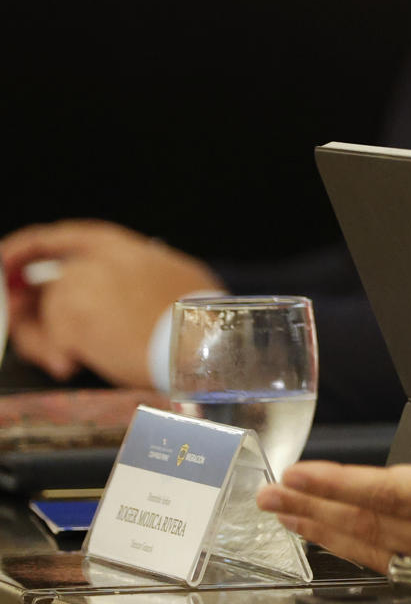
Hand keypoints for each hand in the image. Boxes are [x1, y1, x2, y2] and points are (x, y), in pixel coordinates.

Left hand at [0, 220, 221, 384]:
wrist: (198, 345)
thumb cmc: (196, 318)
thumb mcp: (173, 277)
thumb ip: (137, 273)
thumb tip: (123, 285)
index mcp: (120, 248)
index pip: (62, 238)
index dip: (28, 247)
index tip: (7, 260)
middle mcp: (93, 263)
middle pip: (47, 285)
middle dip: (31, 310)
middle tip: (29, 331)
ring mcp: (79, 290)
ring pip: (43, 318)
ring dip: (49, 342)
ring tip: (70, 360)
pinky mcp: (70, 323)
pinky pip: (44, 342)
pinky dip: (54, 357)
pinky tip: (74, 365)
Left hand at [257, 335, 410, 589]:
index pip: (387, 492)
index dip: (335, 484)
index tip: (296, 476)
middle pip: (369, 530)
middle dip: (314, 512)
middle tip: (270, 499)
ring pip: (381, 558)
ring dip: (331, 538)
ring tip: (292, 522)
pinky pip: (405, 576)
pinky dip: (369, 560)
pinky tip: (347, 548)